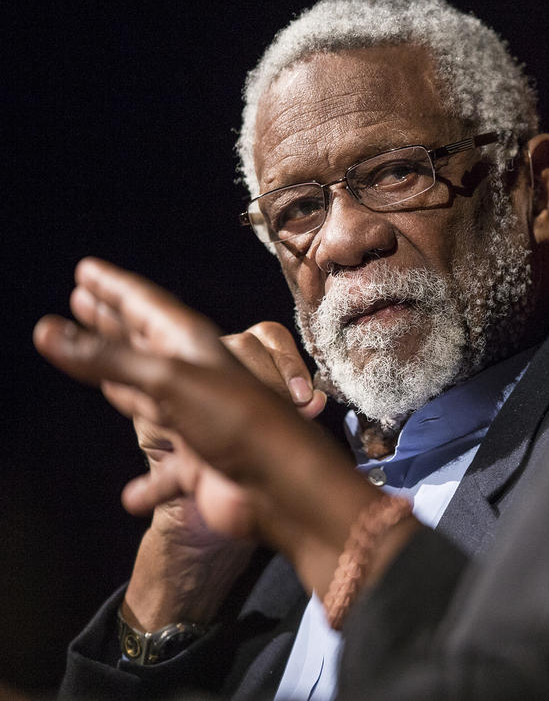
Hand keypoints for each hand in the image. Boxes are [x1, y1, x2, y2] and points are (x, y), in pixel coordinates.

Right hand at [35, 258, 387, 597]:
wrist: (283, 486)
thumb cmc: (238, 422)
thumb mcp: (169, 381)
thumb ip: (109, 359)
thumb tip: (47, 329)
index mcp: (194, 347)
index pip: (146, 306)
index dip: (115, 287)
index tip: (86, 269)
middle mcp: (195, 378)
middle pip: (144, 342)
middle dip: (113, 321)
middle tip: (82, 297)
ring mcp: (197, 420)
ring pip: (148, 396)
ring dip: (119, 380)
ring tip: (86, 362)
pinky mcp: (200, 464)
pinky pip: (166, 473)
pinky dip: (149, 483)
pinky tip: (131, 496)